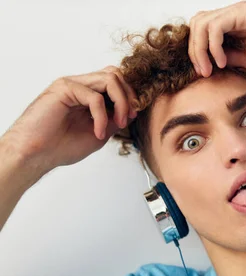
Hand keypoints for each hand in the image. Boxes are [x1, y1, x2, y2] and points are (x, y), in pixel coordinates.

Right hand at [2, 66, 137, 173]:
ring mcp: (72, 85)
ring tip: (118, 123)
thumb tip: (133, 110)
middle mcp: (80, 85)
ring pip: (109, 78)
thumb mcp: (101, 132)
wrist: (36, 155)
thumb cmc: (62, 146)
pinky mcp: (64, 88)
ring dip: (120, 102)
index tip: (133, 116)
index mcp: (88, 94)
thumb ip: (115, 118)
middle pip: (115, 74)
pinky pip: (95, 96)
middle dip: (129, 95)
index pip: (116, 81)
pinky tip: (98, 132)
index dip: (130, 95)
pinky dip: (102, 116)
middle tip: (127, 118)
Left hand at [188, 1, 245, 76]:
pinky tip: (222, 61)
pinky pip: (215, 26)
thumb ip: (232, 58)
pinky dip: (213, 46)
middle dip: (194, 51)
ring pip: (201, 24)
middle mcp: (232, 17)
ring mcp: (237, 13)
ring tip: (209, 69)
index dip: (198, 52)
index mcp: (234, 27)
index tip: (205, 74)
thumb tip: (213, 64)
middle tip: (203, 73)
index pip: (203, 33)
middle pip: (196, 25)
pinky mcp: (243, 13)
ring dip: (199, 49)